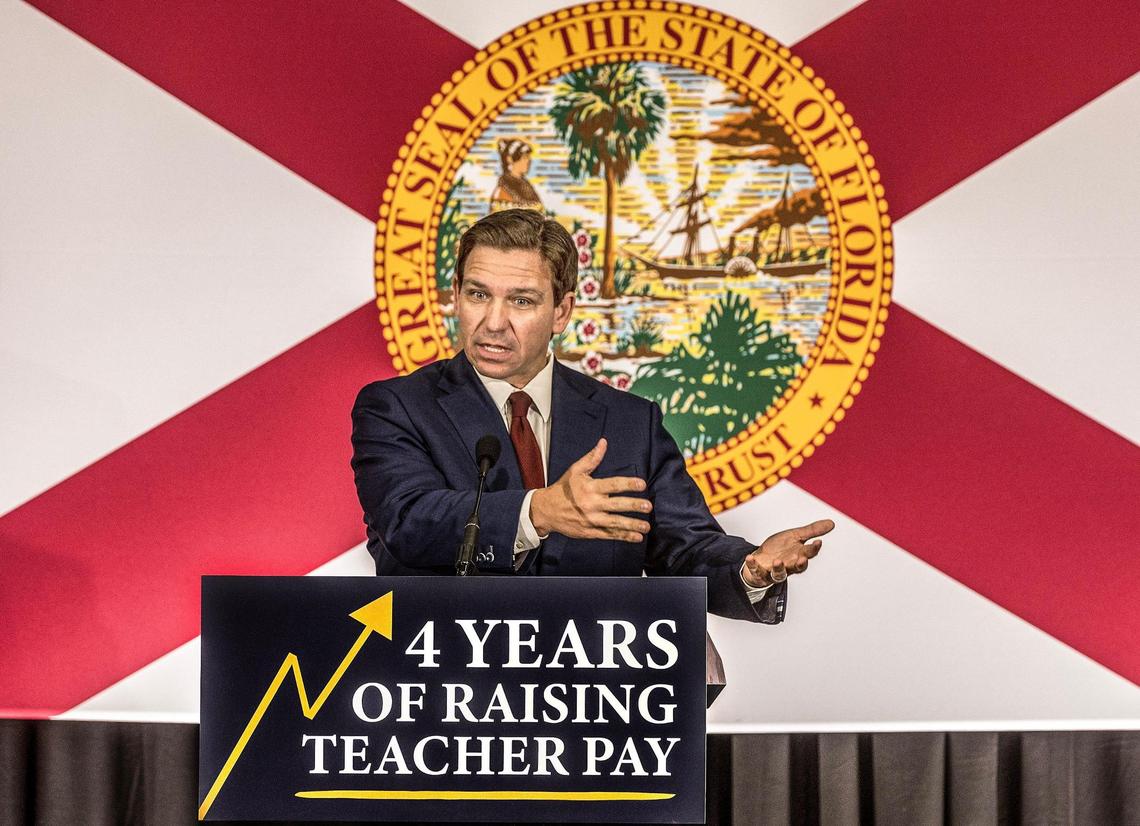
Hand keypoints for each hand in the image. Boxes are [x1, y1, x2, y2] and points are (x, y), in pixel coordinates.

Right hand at [530, 438, 651, 541]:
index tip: (642, 484)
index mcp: (590, 487)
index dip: (628, 484)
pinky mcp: (590, 532)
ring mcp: (591, 519)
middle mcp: (591, 504)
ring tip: (647, 526)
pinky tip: (637, 537)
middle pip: (616, 505)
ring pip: (615, 523)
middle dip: (633, 506)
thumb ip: (592, 458)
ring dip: (632, 525)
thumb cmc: (563, 489)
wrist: (546, 511)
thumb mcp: (575, 471)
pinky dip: (624, 536)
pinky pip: (609, 535)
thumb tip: (604, 442)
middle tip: (648, 506)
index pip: (612, 485)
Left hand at [742, 519, 834, 586]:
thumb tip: (830, 523)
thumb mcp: (795, 536)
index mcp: (797, 555)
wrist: (762, 558)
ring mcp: (774, 570)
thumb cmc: (779, 548)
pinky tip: (750, 558)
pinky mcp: (761, 572)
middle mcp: (787, 565)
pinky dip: (753, 565)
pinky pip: (757, 570)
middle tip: (802, 559)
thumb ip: (811, 530)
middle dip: (799, 564)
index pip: (808, 553)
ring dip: (779, 568)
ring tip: (777, 561)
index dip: (813, 549)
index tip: (818, 542)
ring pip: (779, 574)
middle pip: (796, 567)